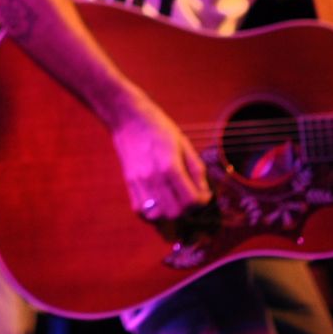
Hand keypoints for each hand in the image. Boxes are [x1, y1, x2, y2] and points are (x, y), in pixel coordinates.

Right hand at [110, 96, 211, 219]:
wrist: (128, 117)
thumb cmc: (159, 127)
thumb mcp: (184, 144)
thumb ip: (196, 169)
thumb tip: (204, 192)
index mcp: (170, 165)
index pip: (190, 199)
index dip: (202, 202)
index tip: (204, 195)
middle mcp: (153, 177)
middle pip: (175, 212)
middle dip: (188, 210)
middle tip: (191, 199)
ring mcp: (139, 181)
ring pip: (156, 216)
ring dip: (169, 213)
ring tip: (175, 202)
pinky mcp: (129, 182)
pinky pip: (140, 210)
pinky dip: (152, 213)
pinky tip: (160, 203)